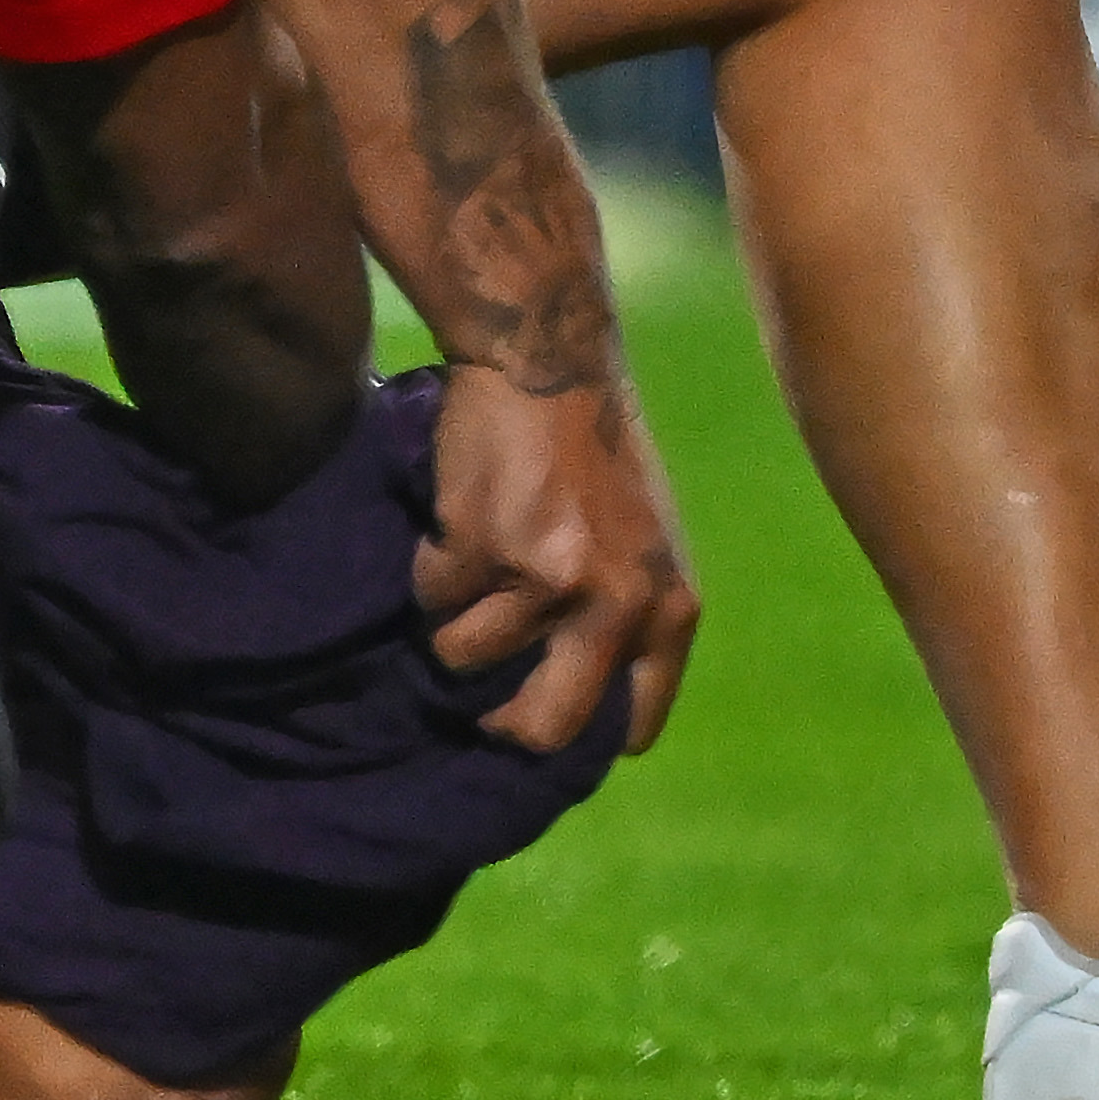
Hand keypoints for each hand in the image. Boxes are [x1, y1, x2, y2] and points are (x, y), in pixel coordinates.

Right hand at [415, 363, 697, 754]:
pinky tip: (452, 522)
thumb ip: (627, 616)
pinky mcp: (479, 550)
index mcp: (668, 609)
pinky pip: (432, 595)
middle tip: (480, 704)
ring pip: (464, 655)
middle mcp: (614, 606)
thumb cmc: (600, 449)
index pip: (632, 724)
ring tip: (466, 570)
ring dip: (451, 621)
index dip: (584, 735)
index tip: (549, 719)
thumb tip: (582, 697)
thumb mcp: (646, 542)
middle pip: (544, 727)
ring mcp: (545, 582)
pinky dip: (430, 568)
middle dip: (502, 724)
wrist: (547, 364)